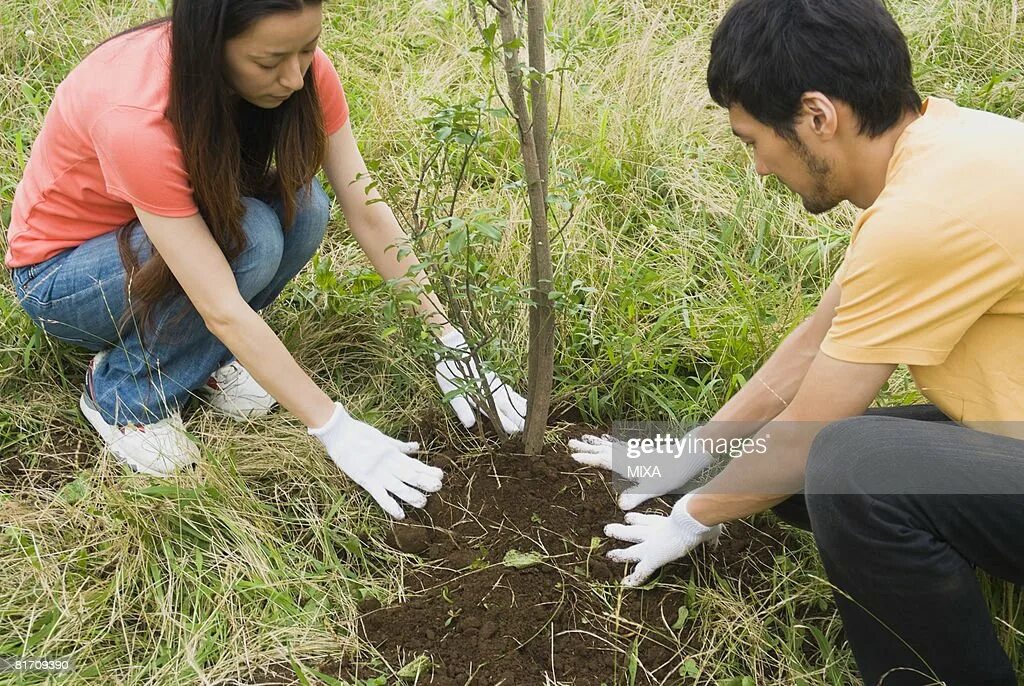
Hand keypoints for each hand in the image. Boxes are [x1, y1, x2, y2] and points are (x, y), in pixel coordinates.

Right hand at [310, 402, 443, 519]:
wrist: (339, 433)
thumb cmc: (359, 433)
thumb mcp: (384, 438)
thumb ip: (401, 446)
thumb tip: (416, 447)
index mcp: (393, 453)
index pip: (414, 463)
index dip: (428, 470)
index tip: (441, 475)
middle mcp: (388, 464)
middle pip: (410, 474)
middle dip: (425, 481)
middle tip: (439, 487)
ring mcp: (378, 473)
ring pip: (399, 486)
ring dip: (412, 495)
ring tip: (424, 503)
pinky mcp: (366, 480)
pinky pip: (380, 496)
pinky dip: (391, 506)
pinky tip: (401, 515)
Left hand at [435, 329, 526, 433]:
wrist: (455, 350)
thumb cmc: (451, 374)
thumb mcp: (452, 393)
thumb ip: (462, 408)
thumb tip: (469, 423)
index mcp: (482, 397)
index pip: (497, 413)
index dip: (506, 422)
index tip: (516, 430)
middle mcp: (491, 391)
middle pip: (508, 406)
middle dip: (518, 417)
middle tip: (528, 428)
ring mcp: (495, 384)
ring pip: (511, 397)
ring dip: (520, 407)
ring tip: (530, 416)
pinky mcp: (494, 380)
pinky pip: (509, 390)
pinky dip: (517, 397)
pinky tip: (522, 401)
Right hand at [569, 427, 711, 509]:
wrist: (687, 456)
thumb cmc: (671, 473)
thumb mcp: (653, 488)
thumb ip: (636, 496)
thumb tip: (620, 506)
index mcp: (627, 463)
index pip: (603, 460)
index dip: (587, 458)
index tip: (573, 455)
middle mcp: (628, 455)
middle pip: (603, 450)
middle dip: (586, 447)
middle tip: (570, 442)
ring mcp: (634, 451)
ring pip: (610, 445)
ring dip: (596, 443)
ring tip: (584, 438)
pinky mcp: (640, 451)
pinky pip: (619, 445)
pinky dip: (610, 443)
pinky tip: (608, 440)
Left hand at [604, 493, 721, 586]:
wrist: (692, 520)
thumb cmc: (701, 519)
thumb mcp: (708, 527)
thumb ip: (710, 535)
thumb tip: (715, 541)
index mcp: (666, 523)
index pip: (648, 521)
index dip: (637, 519)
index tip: (627, 518)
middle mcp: (655, 532)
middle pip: (634, 531)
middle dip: (622, 532)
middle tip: (608, 530)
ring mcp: (652, 545)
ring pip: (631, 550)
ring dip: (620, 553)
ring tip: (608, 555)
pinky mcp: (652, 558)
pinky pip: (641, 571)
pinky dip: (634, 579)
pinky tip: (626, 584)